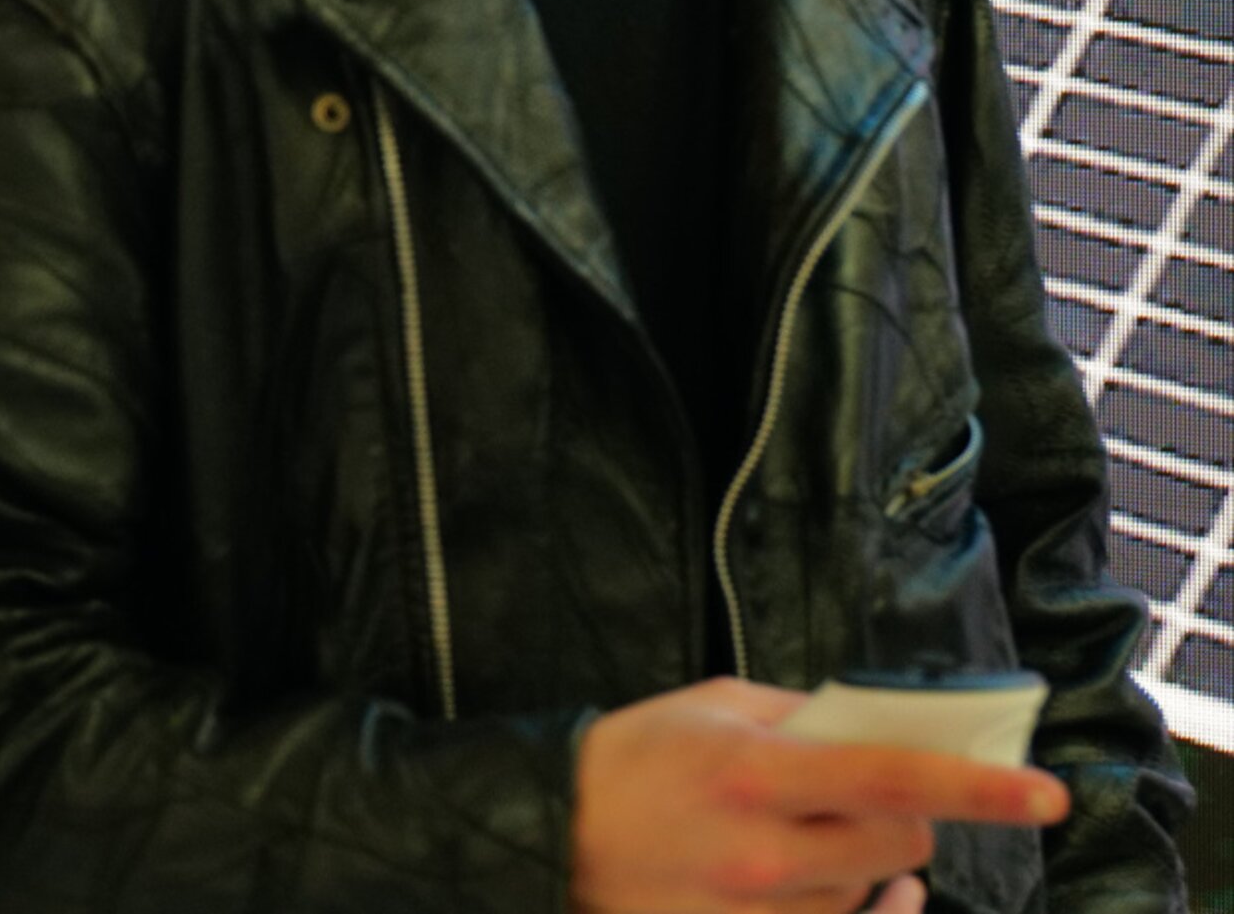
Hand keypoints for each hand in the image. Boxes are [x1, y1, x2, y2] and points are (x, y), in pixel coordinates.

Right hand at [569, 677, 1068, 913]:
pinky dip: (854, 912)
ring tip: (812, 842)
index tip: (1047, 793)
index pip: (892, 775)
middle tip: (868, 801)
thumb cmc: (639, 757)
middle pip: (898, 844)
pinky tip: (844, 892)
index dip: (978, 786)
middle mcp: (765, 852)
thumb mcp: (715, 707)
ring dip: (866, 869)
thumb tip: (886, 728)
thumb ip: (803, 717)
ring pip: (870, 897)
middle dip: (905, 818)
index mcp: (757, 770)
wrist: (554, 833)